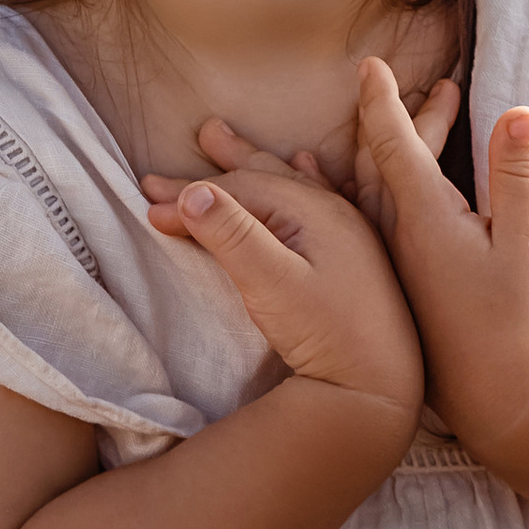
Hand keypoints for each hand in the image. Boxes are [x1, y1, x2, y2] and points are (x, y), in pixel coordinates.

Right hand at [143, 134, 423, 426]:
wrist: (381, 384)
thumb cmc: (328, 335)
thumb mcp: (272, 285)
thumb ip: (232, 236)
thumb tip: (193, 193)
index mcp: (312, 211)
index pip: (238, 192)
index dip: (189, 198)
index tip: (148, 210)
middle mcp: (332, 211)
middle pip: (261, 179)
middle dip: (216, 170)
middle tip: (177, 158)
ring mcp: (346, 231)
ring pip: (287, 184)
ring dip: (252, 166)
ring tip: (226, 143)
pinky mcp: (354, 255)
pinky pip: (318, 198)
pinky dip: (297, 178)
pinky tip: (304, 166)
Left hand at [352, 57, 528, 461]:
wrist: (497, 399)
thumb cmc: (518, 324)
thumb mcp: (528, 246)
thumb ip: (519, 177)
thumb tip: (518, 112)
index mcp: (425, 218)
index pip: (396, 144)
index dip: (383, 102)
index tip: (368, 66)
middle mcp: (398, 236)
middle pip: (380, 162)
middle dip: (386, 118)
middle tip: (401, 83)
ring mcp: (396, 263)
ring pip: (368, 193)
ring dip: (367, 156)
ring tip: (369, 129)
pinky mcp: (401, 286)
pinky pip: (366, 225)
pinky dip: (355, 198)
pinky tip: (352, 199)